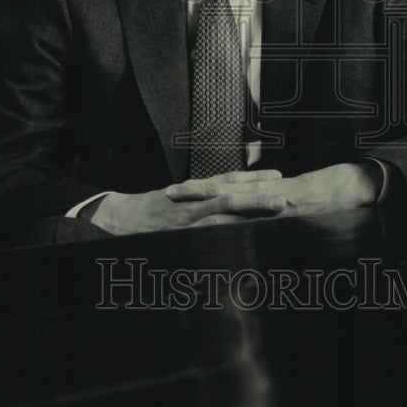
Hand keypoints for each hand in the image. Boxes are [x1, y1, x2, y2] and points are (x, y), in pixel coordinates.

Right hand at [87, 169, 286, 235]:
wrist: (119, 216)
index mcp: (196, 190)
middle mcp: (196, 198)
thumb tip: (225, 210)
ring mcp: (190, 213)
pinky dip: (228, 229)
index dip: (254, 179)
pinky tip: (246, 231)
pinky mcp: (182, 228)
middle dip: (261, 193)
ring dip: (254, 207)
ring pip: (227, 207)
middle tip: (287, 193)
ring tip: (277, 206)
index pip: (229, 181)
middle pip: (234, 192)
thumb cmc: (149, 211)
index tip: (277, 176)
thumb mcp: (176, 202)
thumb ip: (199, 203)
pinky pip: (208, 227)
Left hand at [164, 161, 382, 225]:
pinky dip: (241, 214)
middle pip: (223, 187)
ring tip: (183, 204)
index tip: (179, 189)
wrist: (356, 186)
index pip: (228, 184)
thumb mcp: (297, 198)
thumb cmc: (329, 193)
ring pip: (235, 197)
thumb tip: (258, 219)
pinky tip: (220, 216)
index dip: (203, 187)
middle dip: (195, 191)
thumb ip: (276, 206)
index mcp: (267, 187)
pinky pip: (260, 211)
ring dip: (208, 201)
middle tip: (167, 193)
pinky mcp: (288, 209)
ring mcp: (276, 199)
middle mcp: (267, 190)